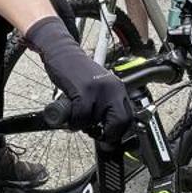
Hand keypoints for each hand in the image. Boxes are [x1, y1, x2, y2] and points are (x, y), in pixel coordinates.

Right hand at [23, 17, 134, 141]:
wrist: (63, 53)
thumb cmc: (78, 72)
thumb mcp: (99, 87)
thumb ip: (105, 104)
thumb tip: (108, 130)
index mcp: (118, 89)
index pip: (129, 117)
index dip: (119, 132)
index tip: (110, 139)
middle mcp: (112, 89)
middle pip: (119, 122)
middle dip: (107, 135)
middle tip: (95, 134)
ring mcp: (98, 90)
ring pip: (94, 122)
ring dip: (82, 125)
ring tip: (76, 117)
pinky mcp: (82, 91)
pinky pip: (79, 117)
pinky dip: (72, 121)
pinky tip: (69, 114)